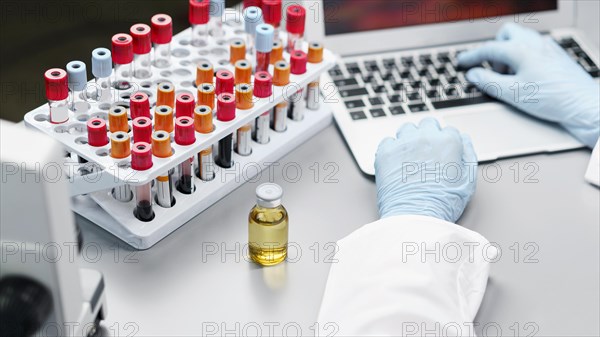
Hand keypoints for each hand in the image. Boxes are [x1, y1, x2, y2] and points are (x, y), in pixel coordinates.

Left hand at [375, 118, 476, 222]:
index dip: (446, 142)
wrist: (415, 217)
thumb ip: (468, 154)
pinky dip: (391, 148)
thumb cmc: (442, 203)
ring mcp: (403, 143)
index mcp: (448, 142)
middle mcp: (425, 137)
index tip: (442, 152)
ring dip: (409, 138)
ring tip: (410, 156)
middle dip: (428, 134)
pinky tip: (396, 162)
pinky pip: (387, 141)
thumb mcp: (468, 180)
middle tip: (427, 152)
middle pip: (427, 124)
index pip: (448, 130)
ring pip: (406, 129)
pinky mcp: (385, 152)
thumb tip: (464, 139)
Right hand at [458, 23, 599, 147]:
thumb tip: (473, 75)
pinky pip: (533, 47)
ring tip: (509, 76)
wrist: (583, 105)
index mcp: (520, 50)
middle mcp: (534, 44)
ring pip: (520, 39)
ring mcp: (548, 48)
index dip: (471, 57)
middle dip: (494, 49)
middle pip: (506, 34)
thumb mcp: (512, 93)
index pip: (488, 49)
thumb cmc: (552, 99)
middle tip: (491, 70)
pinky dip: (522, 56)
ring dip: (509, 53)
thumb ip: (488, 82)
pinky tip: (525, 75)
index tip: (461, 63)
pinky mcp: (556, 56)